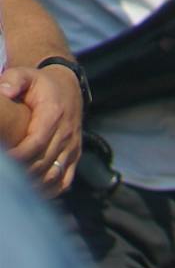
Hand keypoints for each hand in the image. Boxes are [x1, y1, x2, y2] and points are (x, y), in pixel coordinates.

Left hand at [0, 63, 83, 194]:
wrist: (68, 88)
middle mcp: (67, 134)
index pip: (35, 144)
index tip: (2, 161)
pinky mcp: (75, 155)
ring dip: (33, 184)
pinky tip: (32, 192)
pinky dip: (50, 190)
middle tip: (4, 177)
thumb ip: (13, 80)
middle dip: (20, 174)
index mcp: (54, 116)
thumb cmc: (41, 84)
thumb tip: (4, 91)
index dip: (17, 157)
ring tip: (14, 188)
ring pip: (54, 174)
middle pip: (43, 163)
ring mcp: (72, 146)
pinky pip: (65, 179)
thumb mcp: (26, 75)